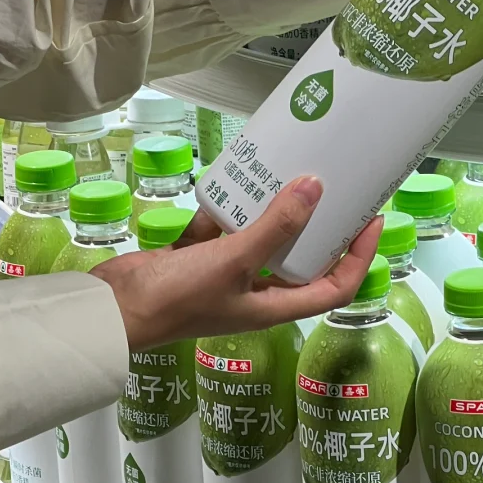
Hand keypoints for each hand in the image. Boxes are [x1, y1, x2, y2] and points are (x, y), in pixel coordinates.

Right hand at [89, 178, 380, 350]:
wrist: (114, 308)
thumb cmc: (177, 298)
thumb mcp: (233, 260)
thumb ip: (275, 227)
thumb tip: (316, 189)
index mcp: (275, 307)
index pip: (336, 287)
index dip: (358, 258)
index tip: (368, 220)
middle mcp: (257, 294)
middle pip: (303, 259)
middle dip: (318, 226)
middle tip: (333, 186)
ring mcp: (227, 276)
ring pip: (262, 239)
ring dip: (272, 211)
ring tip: (287, 173)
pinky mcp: (199, 259)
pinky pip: (223, 230)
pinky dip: (226, 208)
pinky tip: (229, 182)